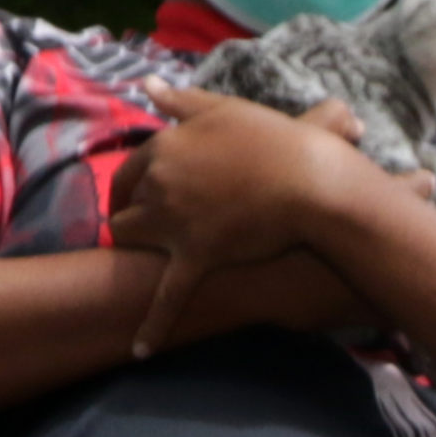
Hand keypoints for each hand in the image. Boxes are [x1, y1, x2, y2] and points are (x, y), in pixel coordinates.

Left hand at [112, 86, 380, 357]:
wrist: (311, 181)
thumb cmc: (275, 141)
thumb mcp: (224, 109)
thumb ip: (182, 101)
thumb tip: (149, 86)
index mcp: (165, 147)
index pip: (130, 167)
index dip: (131, 184)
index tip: (135, 195)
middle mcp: (161, 183)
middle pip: (124, 206)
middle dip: (126, 217)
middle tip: (137, 230)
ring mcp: (176, 223)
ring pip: (129, 240)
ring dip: (129, 250)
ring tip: (135, 263)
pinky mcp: (199, 258)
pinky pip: (167, 298)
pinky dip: (151, 327)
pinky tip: (138, 351)